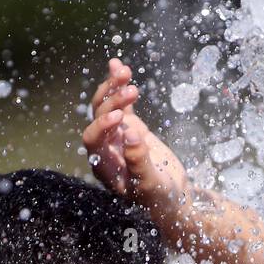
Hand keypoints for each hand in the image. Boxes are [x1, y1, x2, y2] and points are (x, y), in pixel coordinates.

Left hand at [82, 57, 188, 229]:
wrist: (171, 198)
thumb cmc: (159, 198)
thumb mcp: (151, 184)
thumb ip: (139, 161)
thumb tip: (130, 134)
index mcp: (104, 165)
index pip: (92, 139)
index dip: (102, 125)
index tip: (121, 117)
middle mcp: (105, 148)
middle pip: (98, 117)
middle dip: (112, 101)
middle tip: (131, 89)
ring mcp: (116, 135)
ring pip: (106, 106)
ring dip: (113, 88)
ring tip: (125, 71)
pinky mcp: (129, 127)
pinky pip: (121, 104)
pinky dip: (118, 86)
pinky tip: (118, 65)